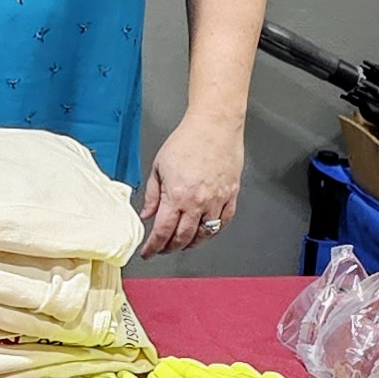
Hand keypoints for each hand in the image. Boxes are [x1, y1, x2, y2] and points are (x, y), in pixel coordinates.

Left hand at [137, 112, 243, 257]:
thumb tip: (147, 214)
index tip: (148, 252)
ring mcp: (217, 200)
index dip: (153, 247)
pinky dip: (213, 231)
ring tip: (181, 244)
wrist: (214, 125)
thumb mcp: (159, 166)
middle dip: (169, 248)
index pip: (163, 232)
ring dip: (191, 243)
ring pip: (204, 234)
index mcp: (177, 195)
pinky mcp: (231, 195)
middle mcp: (198, 202)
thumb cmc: (187, 140)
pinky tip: (205, 231)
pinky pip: (223, 221)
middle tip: (162, 249)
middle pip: (183, 238)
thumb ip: (152, 194)